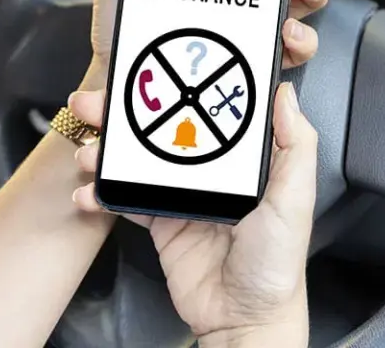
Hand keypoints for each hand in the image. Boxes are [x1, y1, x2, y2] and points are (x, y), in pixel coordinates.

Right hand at [69, 83, 315, 346]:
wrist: (243, 317)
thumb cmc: (277, 261)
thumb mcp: (295, 198)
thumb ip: (295, 145)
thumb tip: (286, 95)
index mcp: (247, 159)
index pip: (216, 110)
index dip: (189, 86)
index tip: (161, 68)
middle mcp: (215, 170)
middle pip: (168, 129)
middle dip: (131, 114)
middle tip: (101, 103)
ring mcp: (186, 194)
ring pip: (141, 160)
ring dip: (110, 150)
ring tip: (90, 151)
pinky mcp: (163, 221)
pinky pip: (128, 200)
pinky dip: (103, 193)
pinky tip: (89, 192)